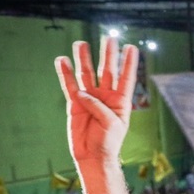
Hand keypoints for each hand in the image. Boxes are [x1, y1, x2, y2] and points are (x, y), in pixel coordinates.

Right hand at [56, 37, 138, 163]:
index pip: (126, 78)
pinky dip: (66, 73)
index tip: (131, 47)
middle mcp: (106, 96)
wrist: (92, 155)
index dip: (129, 63)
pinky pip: (70, 85)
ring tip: (81, 43)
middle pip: (107, 71)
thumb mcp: (111, 124)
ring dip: (84, 59)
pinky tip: (63, 60)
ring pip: (87, 74)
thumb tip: (82, 92)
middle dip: (108, 55)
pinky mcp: (75, 103)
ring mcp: (90, 98)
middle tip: (108, 38)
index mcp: (121, 101)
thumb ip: (99, 107)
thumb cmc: (107, 142)